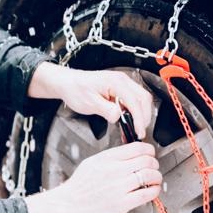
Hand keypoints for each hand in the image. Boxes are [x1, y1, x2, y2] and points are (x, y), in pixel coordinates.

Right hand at [24, 142, 161, 212]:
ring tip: (154, 180)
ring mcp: (119, 187)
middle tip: (153, 168)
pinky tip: (152, 191)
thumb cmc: (79, 186)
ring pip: (150, 176)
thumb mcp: (92, 162)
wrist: (67, 204)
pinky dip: (154, 191)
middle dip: (154, 164)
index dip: (149, 151)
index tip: (150, 155)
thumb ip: (111, 157)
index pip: (138, 148)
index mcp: (107, 158)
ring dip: (157, 177)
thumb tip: (132, 154)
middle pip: (147, 161)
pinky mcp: (122, 203)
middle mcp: (114, 170)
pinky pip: (147, 194)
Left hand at [28, 62, 153, 139]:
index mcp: (116, 82)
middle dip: (144, 116)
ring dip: (141, 113)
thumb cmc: (75, 89)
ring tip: (136, 127)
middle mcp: (122, 80)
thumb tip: (118, 116)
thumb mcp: (89, 103)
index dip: (139, 118)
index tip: (139, 131)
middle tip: (139, 131)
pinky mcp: (120, 88)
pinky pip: (133, 99)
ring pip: (141, 98)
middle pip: (143, 98)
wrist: (67, 83)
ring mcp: (122, 83)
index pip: (135, 101)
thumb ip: (106, 110)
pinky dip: (135, 110)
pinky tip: (130, 120)